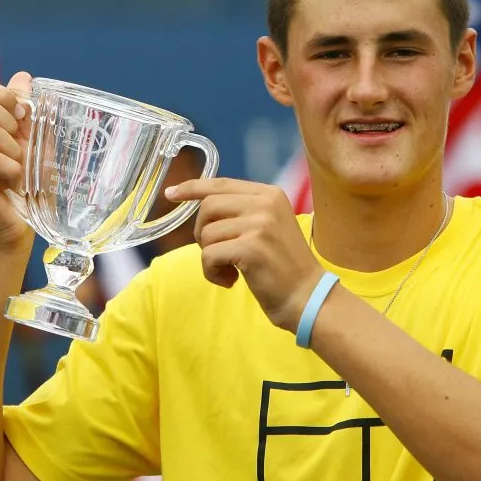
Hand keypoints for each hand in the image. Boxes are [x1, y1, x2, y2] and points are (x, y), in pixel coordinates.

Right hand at [0, 71, 33, 252]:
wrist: (13, 228)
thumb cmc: (25, 187)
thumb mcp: (31, 143)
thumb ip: (25, 112)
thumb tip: (23, 77)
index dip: (6, 98)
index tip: (22, 120)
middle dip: (12, 124)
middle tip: (20, 151)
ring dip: (14, 151)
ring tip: (17, 170)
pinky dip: (11, 169)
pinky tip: (13, 183)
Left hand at [165, 178, 323, 331]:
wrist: (308, 297)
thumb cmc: (283, 267)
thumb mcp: (267, 228)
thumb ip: (241, 211)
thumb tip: (200, 203)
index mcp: (270, 194)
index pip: (221, 184)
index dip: (192, 188)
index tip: (171, 194)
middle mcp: (265, 203)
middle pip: (208, 207)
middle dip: (202, 233)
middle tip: (219, 254)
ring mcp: (259, 224)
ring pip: (206, 233)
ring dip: (209, 258)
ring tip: (230, 271)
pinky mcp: (251, 248)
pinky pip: (208, 255)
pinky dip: (211, 272)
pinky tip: (230, 281)